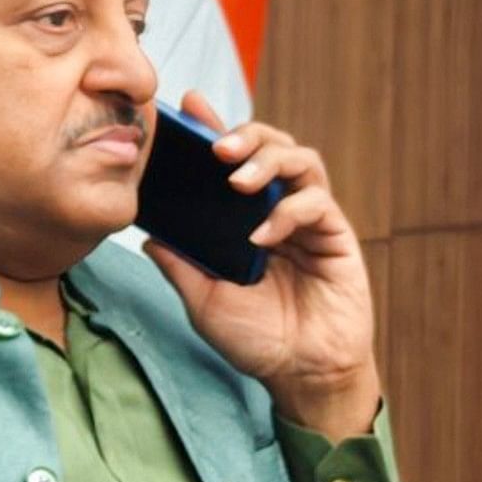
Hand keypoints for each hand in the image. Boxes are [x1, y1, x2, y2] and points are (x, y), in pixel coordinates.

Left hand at [143, 92, 380, 435]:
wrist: (301, 375)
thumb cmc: (255, 340)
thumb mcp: (203, 300)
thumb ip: (179, 265)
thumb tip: (146, 234)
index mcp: (244, 218)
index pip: (231, 162)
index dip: (213, 128)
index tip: (188, 106)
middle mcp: (278, 210)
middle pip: (271, 145)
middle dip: (245, 136)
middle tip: (218, 148)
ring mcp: (309, 220)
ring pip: (300, 160)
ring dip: (268, 161)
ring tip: (240, 181)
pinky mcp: (335, 235)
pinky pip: (317, 202)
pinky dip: (289, 210)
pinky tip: (264, 234)